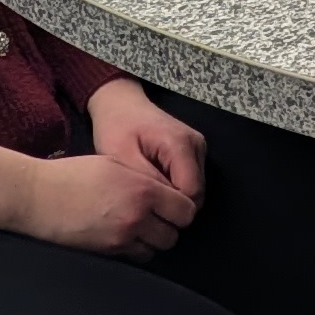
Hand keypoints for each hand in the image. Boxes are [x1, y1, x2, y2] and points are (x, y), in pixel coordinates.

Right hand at [0, 141, 196, 257]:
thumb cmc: (73, 175)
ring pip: (156, 250)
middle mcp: (137, 218)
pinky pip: (135, 257)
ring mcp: (121, 239)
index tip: (175, 204)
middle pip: (174, 235)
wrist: (38, 197)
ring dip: (154, 240)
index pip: (186, 210)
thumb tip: (167, 192)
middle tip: (160, 216)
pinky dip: (136, 249)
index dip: (183, 208)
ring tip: (142, 226)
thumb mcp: (116, 164)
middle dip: (170, 226)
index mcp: (143, 191)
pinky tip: (126, 236)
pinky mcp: (107, 253)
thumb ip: (146, 180)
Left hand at [86, 79, 205, 208]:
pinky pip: (190, 179)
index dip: (171, 208)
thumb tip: (164, 207)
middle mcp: (196, 146)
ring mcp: (198, 147)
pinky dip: (174, 186)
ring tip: (147, 192)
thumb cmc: (117, 128)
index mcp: (181, 145)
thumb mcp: (122, 158)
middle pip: (197, 192)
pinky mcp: (194, 150)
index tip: (147, 212)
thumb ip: (147, 182)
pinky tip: (154, 182)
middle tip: (144, 205)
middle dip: (173, 204)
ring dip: (173, 196)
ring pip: (195, 188)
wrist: (120, 103)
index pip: (191, 192)